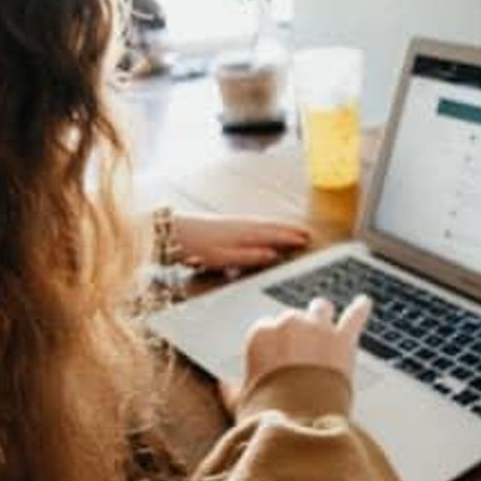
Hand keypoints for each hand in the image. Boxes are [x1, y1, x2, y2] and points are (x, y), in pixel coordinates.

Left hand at [171, 212, 310, 273]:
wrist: (172, 233)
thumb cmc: (197, 247)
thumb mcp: (224, 258)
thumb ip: (250, 257)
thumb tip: (273, 254)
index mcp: (246, 233)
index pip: (275, 234)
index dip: (291, 237)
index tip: (307, 239)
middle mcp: (243, 225)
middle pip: (272, 227)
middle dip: (290, 230)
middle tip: (307, 233)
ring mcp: (235, 223)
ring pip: (264, 224)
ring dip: (279, 227)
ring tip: (292, 231)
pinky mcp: (226, 224)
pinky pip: (255, 224)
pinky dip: (266, 226)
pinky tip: (264, 230)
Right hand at [219, 295, 371, 416]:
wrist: (301, 425)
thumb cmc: (269, 415)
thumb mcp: (242, 403)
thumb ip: (232, 390)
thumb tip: (223, 386)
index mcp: (261, 334)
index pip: (266, 327)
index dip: (273, 343)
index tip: (276, 357)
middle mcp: (289, 324)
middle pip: (293, 317)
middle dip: (296, 331)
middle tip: (299, 352)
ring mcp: (318, 329)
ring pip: (321, 309)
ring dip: (321, 316)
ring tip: (324, 322)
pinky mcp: (343, 340)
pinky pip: (354, 317)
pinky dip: (360, 309)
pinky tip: (364, 303)